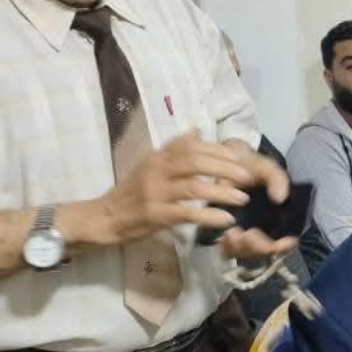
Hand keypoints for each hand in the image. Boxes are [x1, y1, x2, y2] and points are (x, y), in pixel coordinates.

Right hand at [95, 132, 258, 243]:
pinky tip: (226, 219)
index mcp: (157, 157)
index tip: (237, 157)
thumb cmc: (132, 192)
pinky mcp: (155, 215)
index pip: (190, 145)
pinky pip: (187, 214)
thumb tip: (197, 131)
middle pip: (196, 163)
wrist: (104, 217)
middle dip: (225, 169)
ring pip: (195, 188)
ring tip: (242, 199)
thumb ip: (174, 150)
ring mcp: (155, 193)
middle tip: (247, 177)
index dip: (216, 150)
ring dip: (222, 193)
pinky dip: (209, 216)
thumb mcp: (150, 165)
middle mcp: (156, 170)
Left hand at [217, 149, 297, 260]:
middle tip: (245, 236)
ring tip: (231, 234)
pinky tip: (224, 234)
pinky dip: (227, 245)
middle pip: (264, 252)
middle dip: (255, 248)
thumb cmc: (249, 166)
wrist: (225, 161)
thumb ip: (277, 178)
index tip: (277, 242)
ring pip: (246, 253)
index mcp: (279, 218)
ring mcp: (245, 234)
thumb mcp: (266, 168)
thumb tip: (280, 197)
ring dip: (239, 248)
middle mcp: (264, 230)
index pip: (286, 243)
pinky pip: (228, 249)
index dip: (283, 246)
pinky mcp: (227, 233)